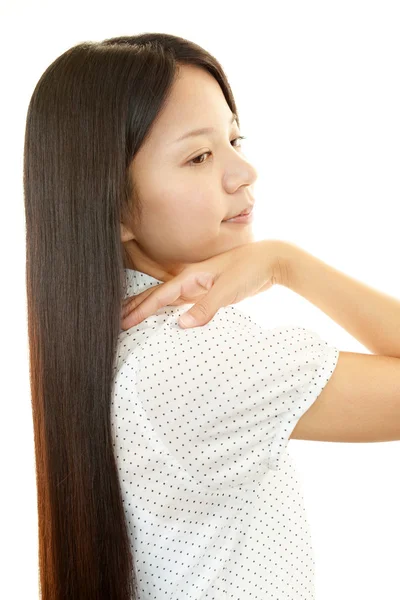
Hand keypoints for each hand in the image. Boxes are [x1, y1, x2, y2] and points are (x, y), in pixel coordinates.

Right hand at [121, 239, 285, 329]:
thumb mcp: (227, 290)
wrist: (271, 261)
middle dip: (136, 307)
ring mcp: (198, 287)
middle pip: (157, 295)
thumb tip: (180, 325)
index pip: (159, 296)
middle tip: (116, 320)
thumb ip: (205, 308)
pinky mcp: (208, 294)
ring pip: (167, 300)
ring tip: (130, 317)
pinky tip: (164, 319)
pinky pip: (182, 305)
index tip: (122, 322)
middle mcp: (190, 281)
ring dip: (149, 309)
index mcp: (191, 277)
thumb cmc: (249, 270)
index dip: (140, 310)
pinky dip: (169, 312)